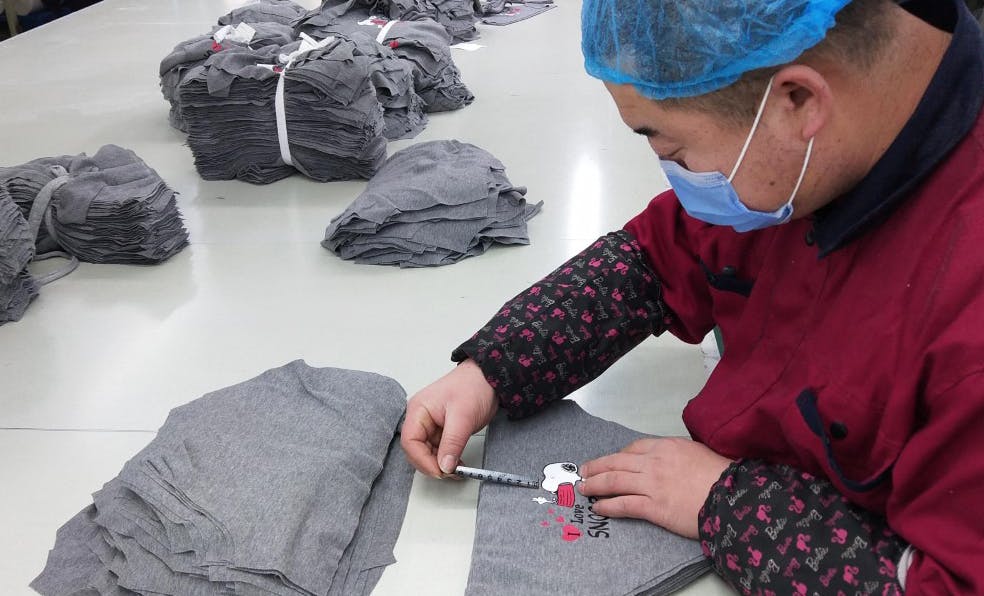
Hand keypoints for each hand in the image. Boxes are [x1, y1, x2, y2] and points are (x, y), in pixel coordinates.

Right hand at [400, 359, 498, 477]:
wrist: (488, 377)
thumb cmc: (473, 386)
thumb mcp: (463, 417)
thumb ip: (452, 443)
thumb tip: (444, 466)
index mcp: (418, 410)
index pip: (410, 442)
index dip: (422, 460)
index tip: (440, 471)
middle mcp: (420, 418)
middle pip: (416, 450)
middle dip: (431, 464)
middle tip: (450, 473)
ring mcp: (430, 425)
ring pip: (427, 453)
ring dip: (440, 464)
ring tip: (457, 470)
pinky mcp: (441, 430)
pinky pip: (438, 450)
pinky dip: (447, 459)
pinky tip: (458, 463)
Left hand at [578, 437, 732, 538]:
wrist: (733, 496)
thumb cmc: (722, 475)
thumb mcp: (698, 452)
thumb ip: (679, 454)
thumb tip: (672, 460)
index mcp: (666, 446)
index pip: (633, 447)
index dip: (617, 455)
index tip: (610, 461)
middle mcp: (654, 462)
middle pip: (616, 462)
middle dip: (596, 466)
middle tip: (583, 471)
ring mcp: (652, 484)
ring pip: (614, 481)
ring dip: (594, 484)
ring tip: (583, 488)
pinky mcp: (654, 507)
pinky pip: (623, 504)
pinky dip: (607, 506)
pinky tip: (598, 507)